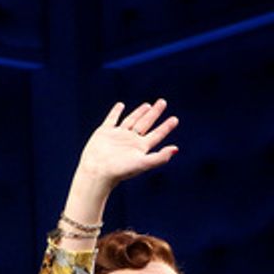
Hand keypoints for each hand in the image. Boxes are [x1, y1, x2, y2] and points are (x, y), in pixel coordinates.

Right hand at [63, 99, 178, 228]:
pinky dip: (115, 112)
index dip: (166, 127)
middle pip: (146, 123)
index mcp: (140, 147)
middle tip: (162, 102)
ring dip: (139, 112)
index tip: (175, 119)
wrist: (97, 171)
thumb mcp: (142, 164)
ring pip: (131, 120)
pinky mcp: (104, 132)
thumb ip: (160, 157)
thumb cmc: (119, 170)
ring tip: (147, 105)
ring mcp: (117, 135)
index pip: (157, 134)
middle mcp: (130, 140)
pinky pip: (112, 119)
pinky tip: (120, 105)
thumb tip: (176, 149)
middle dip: (154, 113)